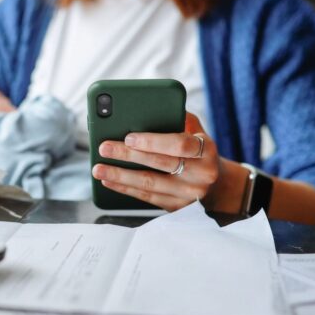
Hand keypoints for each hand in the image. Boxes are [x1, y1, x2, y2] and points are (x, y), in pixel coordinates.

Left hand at [91, 114, 219, 210]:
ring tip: (98, 168)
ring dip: (120, 176)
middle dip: (128, 155)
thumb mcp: (196, 131)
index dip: (153, 141)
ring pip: (149, 184)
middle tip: (104, 148)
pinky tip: (109, 180)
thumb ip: (178, 117)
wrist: (216, 185)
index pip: (179, 145)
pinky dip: (125, 188)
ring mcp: (189, 194)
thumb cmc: (197, 150)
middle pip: (160, 164)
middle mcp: (201, 174)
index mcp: (206, 150)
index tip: (129, 137)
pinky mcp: (177, 208)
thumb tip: (148, 107)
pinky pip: (146, 197)